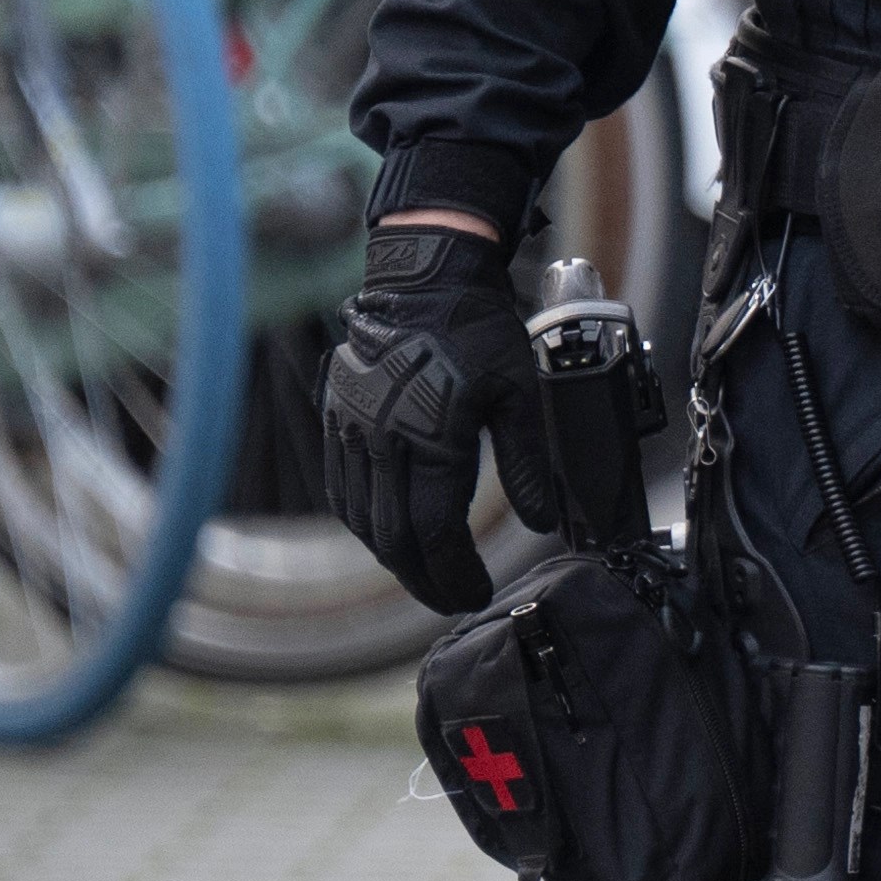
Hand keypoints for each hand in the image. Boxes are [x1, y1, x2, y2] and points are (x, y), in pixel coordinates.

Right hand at [319, 222, 531, 616]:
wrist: (422, 280)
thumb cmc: (477, 333)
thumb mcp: (520, 394)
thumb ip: (527, 463)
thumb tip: (544, 522)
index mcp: (430, 437)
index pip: (434, 530)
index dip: (454, 572)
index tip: (476, 594)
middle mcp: (381, 441)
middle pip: (393, 537)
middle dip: (424, 579)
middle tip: (453, 600)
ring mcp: (352, 432)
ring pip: (363, 521)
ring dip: (394, 558)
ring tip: (428, 576)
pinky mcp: (337, 421)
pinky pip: (342, 491)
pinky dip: (366, 525)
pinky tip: (390, 536)